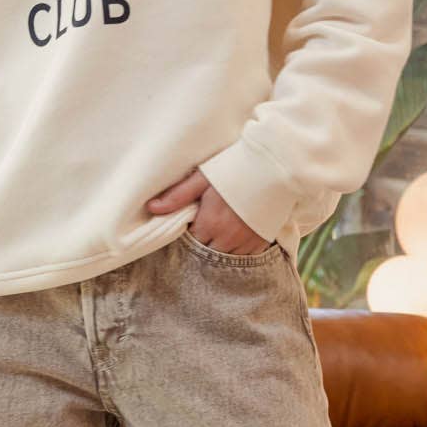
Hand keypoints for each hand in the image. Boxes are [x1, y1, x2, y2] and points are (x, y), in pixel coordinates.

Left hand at [146, 166, 271, 253]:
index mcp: (209, 224)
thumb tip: (152, 208)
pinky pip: (245, 257)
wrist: (274, 168)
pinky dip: (239, 250)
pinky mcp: (261, 243)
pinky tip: (237, 234)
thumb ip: (177, 196)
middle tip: (207, 224)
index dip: (190, 232)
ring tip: (222, 230)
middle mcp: (227, 239)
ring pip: (225, 258)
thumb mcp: (203, 177)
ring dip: (221, 248)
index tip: (193, 221)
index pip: (190, 241)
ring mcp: (246, 243)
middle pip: (207, 252)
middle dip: (204, 242)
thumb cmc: (236, 168)